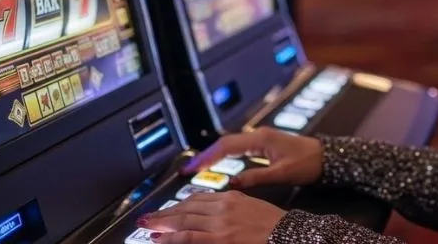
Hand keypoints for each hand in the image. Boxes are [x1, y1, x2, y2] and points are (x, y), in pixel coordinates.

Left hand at [140, 191, 284, 243]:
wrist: (289, 234)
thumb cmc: (275, 225)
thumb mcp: (252, 207)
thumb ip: (232, 207)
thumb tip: (214, 210)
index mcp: (232, 196)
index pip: (198, 198)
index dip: (179, 204)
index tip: (168, 209)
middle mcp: (223, 207)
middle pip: (187, 207)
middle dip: (165, 213)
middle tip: (148, 218)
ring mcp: (220, 224)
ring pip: (184, 221)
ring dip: (163, 224)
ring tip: (148, 227)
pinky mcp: (220, 239)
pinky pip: (189, 237)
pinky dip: (172, 238)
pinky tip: (161, 239)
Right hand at [182, 127, 323, 188]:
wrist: (326, 156)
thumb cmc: (308, 163)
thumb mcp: (282, 173)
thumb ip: (256, 178)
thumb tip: (233, 184)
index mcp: (260, 139)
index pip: (226, 146)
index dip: (207, 157)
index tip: (191, 168)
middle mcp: (258, 136)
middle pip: (224, 143)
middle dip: (205, 155)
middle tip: (187, 169)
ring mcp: (261, 139)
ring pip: (231, 145)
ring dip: (214, 155)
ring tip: (198, 168)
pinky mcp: (264, 145)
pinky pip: (238, 148)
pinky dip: (225, 155)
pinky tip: (220, 165)